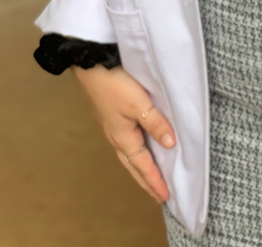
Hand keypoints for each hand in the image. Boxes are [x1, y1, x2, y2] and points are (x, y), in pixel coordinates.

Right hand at [72, 63, 175, 202]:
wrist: (91, 64)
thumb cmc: (114, 84)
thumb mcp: (139, 104)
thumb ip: (155, 123)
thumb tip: (170, 145)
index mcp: (122, 137)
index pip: (142, 165)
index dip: (154, 180)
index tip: (166, 196)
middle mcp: (116, 136)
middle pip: (133, 165)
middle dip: (146, 180)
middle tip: (159, 194)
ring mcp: (112, 126)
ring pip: (129, 154)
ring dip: (140, 168)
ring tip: (151, 177)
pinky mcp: (112, 115)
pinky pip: (127, 142)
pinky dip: (136, 153)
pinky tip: (141, 148)